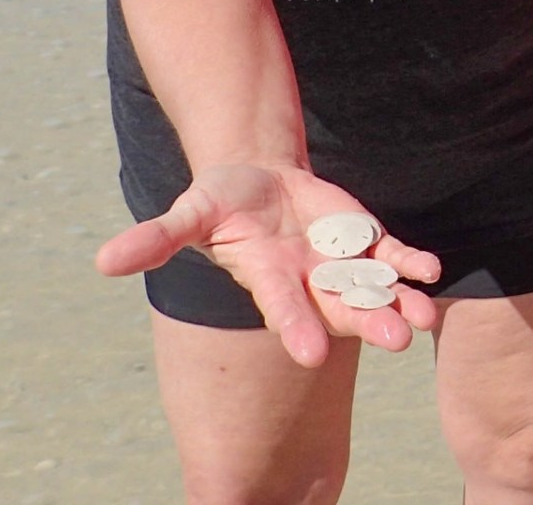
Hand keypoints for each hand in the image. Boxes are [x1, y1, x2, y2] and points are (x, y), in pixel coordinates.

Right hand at [94, 163, 442, 366]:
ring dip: (400, 301)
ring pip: (375, 288)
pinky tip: (430, 270)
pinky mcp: (366, 241)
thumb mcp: (188, 214)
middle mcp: (309, 280)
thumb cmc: (220, 201)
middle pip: (342, 307)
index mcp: (269, 280)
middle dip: (369, 323)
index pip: (285, 308)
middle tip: (397, 340)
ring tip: (424, 315)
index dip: (298, 328)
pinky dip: (411, 262)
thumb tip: (102, 261)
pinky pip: (394, 256)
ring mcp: (341, 262)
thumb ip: (154, 240)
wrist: (260, 179)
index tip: (315, 353)